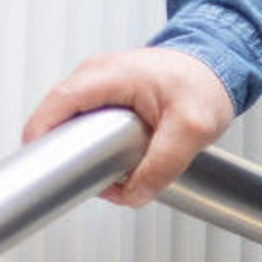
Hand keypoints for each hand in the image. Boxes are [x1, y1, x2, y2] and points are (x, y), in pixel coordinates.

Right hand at [22, 47, 236, 207]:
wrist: (217, 67)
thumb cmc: (205, 84)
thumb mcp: (193, 128)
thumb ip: (163, 164)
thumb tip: (134, 194)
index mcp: (106, 75)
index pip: (57, 106)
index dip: (44, 139)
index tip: (46, 170)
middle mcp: (94, 77)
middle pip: (59, 121)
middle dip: (71, 156)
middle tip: (97, 180)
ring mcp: (97, 87)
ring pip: (74, 129)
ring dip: (89, 156)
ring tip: (118, 172)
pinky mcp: (106, 100)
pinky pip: (88, 129)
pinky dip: (99, 149)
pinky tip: (120, 161)